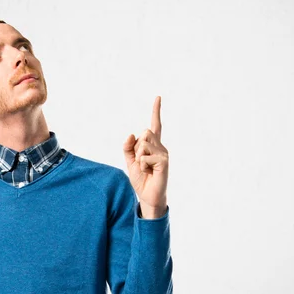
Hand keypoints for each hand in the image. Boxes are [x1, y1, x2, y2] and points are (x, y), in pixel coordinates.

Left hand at [122, 96, 168, 216]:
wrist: (147, 195)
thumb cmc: (141, 179)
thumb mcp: (130, 161)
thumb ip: (128, 147)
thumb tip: (131, 134)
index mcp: (152, 145)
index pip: (154, 125)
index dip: (156, 111)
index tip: (158, 97)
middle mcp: (160, 146)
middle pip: (144, 132)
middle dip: (137, 147)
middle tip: (141, 162)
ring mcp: (163, 153)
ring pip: (143, 143)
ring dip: (139, 157)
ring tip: (145, 168)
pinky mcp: (164, 161)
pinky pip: (145, 156)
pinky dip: (142, 165)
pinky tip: (149, 172)